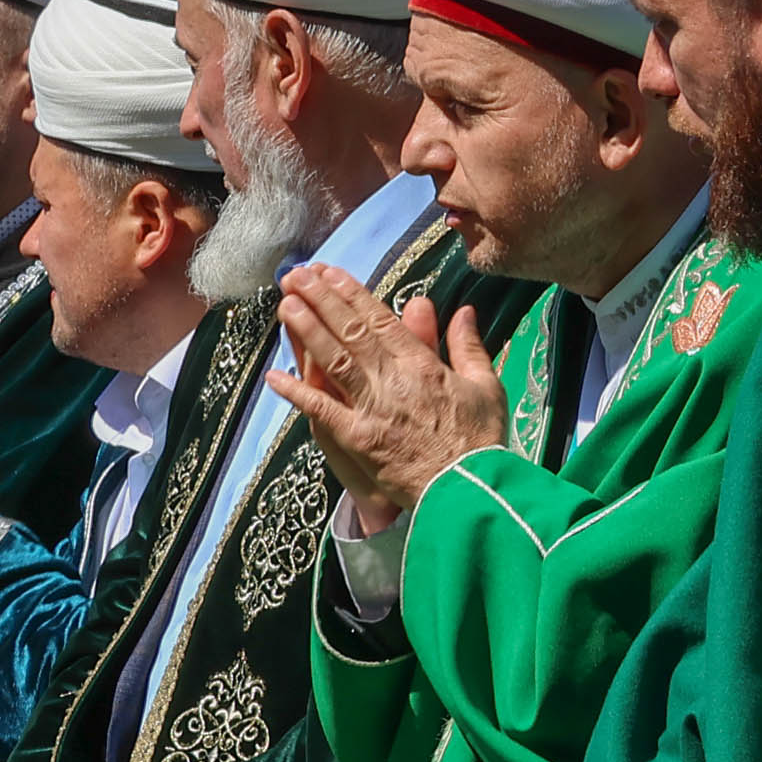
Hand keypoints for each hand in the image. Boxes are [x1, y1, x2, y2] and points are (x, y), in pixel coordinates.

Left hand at [269, 270, 506, 530]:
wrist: (470, 488)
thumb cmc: (481, 440)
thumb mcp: (487, 386)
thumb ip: (470, 347)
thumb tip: (465, 311)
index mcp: (423, 364)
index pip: (381, 320)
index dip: (352, 294)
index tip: (330, 273)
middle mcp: (393, 379)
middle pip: (350, 332)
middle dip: (321, 301)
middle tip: (296, 277)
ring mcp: (372, 408)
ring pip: (334, 361)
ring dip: (307, 332)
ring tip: (285, 306)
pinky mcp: (358, 438)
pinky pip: (322, 410)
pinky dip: (298, 393)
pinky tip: (275, 376)